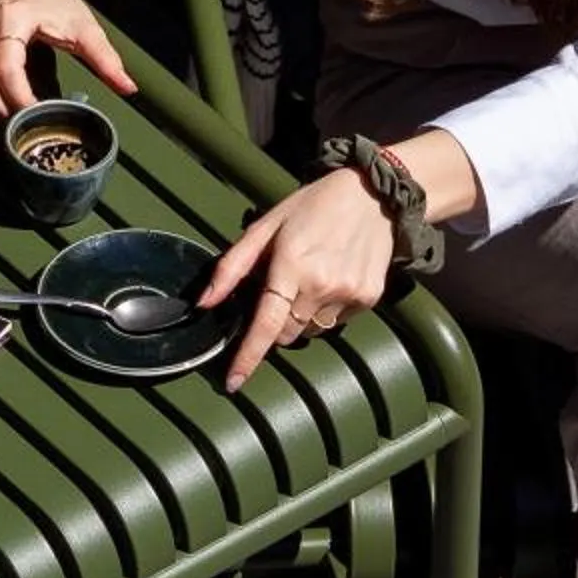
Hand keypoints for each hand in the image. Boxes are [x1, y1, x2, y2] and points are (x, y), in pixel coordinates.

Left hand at [197, 170, 394, 391]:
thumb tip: (204, 302)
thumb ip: (232, 267)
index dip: (247, 358)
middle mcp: (322, 285)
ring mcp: (349, 294)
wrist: (372, 193)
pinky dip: (327, 308)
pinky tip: (332, 277)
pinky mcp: (369, 299)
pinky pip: (336, 321)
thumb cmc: (313, 206)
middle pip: (286, 334)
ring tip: (310, 277)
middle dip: (275, 322)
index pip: (265, 325)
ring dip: (301, 316)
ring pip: (311, 331)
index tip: (233, 383)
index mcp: (291, 265)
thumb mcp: (266, 226)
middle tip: (280, 289)